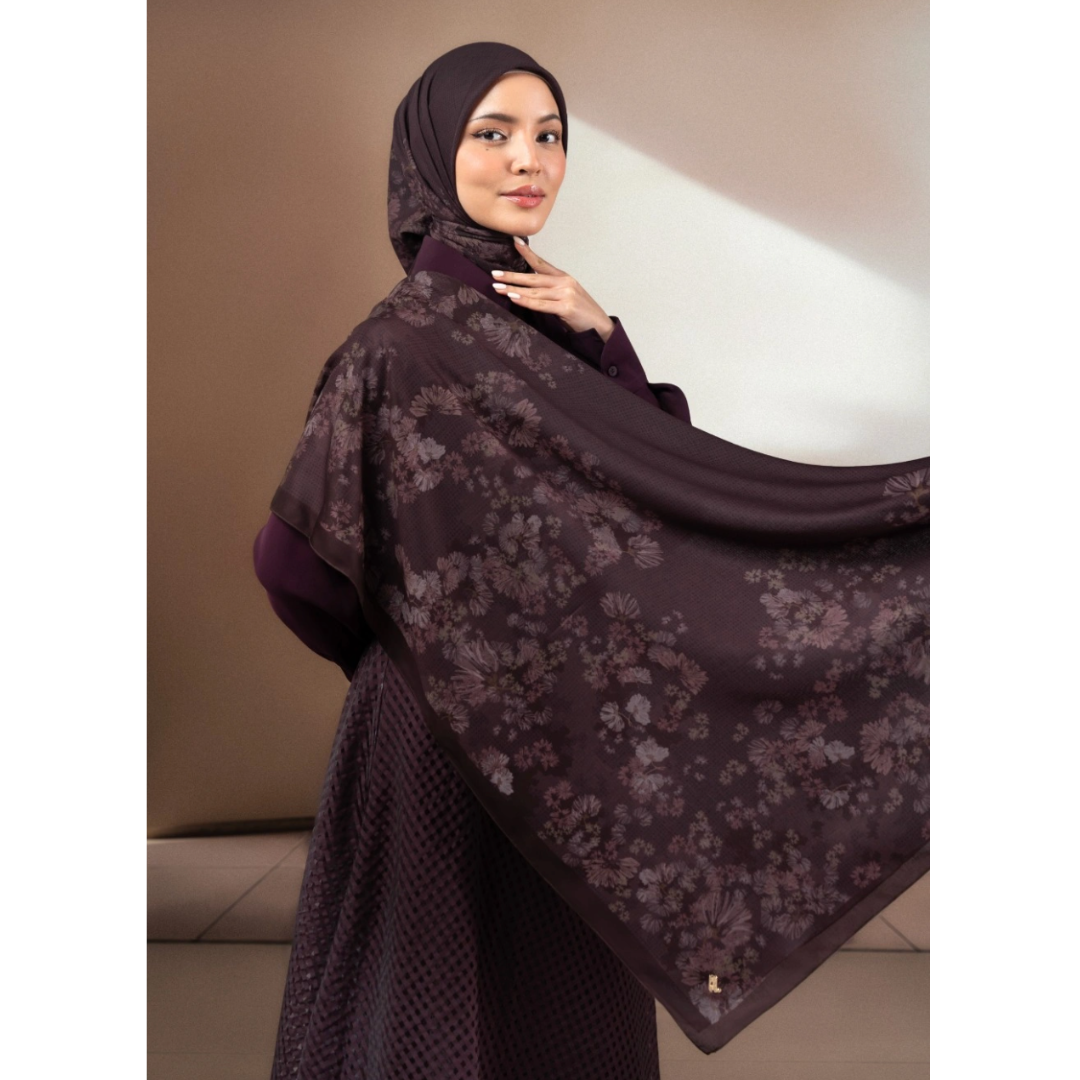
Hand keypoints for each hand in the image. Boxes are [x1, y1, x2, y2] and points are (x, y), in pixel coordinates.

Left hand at [490, 236, 614, 340]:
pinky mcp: (566, 307)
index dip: (527, 253)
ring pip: (534, 291)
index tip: (514, 242)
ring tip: (498, 288)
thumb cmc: (581, 314)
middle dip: (512, 276)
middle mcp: (564, 282)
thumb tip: (529, 290)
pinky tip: (514, 298)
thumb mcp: (567, 296)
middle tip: (494, 274)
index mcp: (563, 277)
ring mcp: (565, 294)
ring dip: (514, 290)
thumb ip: (551, 291)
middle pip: (533, 277)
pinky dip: (526, 301)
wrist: (599, 326)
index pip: (541, 263)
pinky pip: (541, 304)